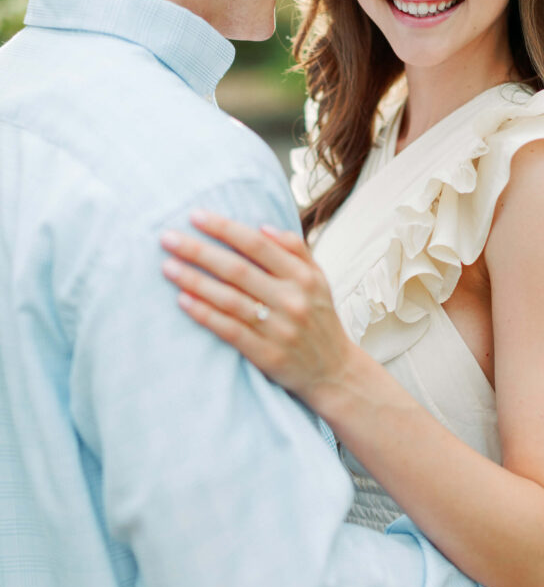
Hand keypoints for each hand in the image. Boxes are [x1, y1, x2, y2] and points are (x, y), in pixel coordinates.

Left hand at [160, 211, 351, 404]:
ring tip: (168, 267)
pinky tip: (183, 301)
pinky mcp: (266, 354)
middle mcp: (292, 299)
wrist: (334, 370)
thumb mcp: (318, 278)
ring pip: (229, 299)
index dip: (224, 228)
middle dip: (199, 251)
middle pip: (238, 270)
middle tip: (167, 238)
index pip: (258, 244)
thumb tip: (262, 226)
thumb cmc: (319, 317)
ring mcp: (279, 328)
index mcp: (303, 276)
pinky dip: (205, 314)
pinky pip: (229, 330)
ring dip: (195, 282)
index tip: (195, 216)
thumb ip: (295, 249)